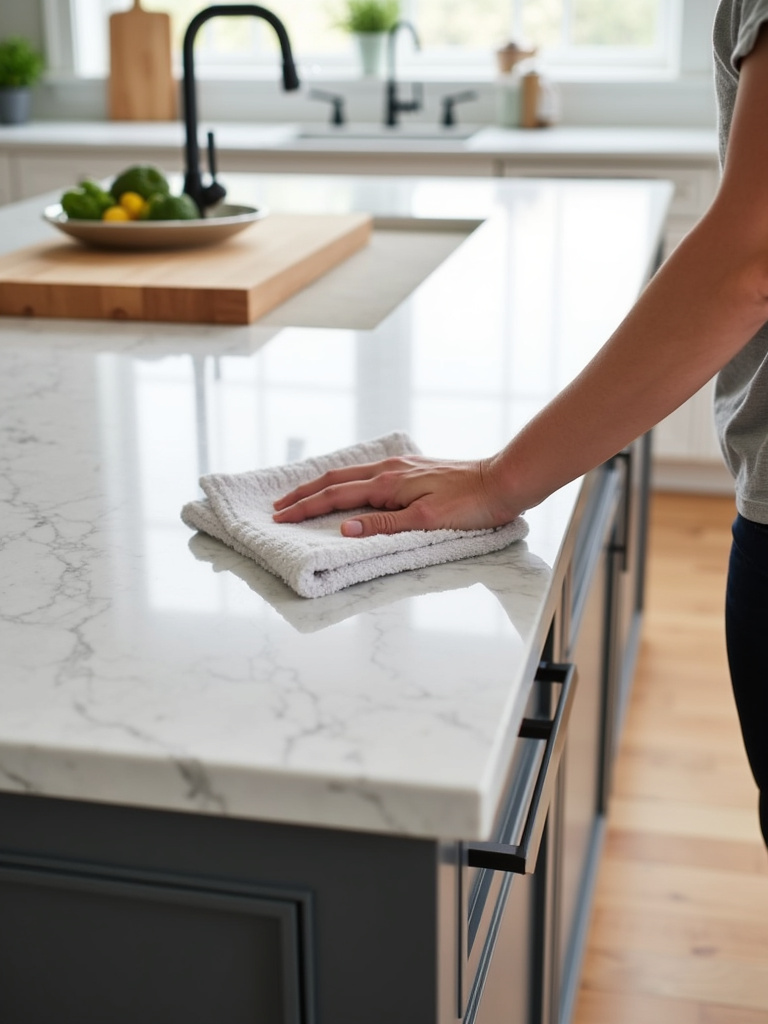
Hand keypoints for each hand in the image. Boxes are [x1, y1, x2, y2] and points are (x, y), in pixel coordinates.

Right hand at [272, 454, 521, 536]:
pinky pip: (367, 472)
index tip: (280, 517)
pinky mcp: (413, 469)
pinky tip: (347, 485)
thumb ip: (385, 525)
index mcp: (389, 482)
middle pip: (336, 478)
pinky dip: (346, 480)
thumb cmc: (470, 505)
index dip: (306, 507)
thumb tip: (344, 528)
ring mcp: (402, 466)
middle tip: (278, 505)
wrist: (503, 481)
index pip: (336, 496)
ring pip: (350, 473)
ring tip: (303, 494)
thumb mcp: (427, 521)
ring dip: (322, 484)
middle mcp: (390, 469)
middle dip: (304, 492)